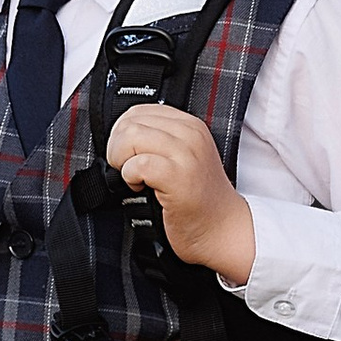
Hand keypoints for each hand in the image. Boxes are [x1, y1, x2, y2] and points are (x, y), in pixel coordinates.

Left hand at [104, 106, 254, 281]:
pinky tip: (140, 188)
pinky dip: (129, 177)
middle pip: (129, 123)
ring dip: (121, 161)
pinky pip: (138, 164)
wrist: (223, 229)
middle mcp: (190, 134)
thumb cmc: (198, 200)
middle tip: (127, 170)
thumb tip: (120, 137)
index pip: (137, 111)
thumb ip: (159, 141)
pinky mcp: (178, 177)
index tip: (128, 156)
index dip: (121, 134)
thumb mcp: (183, 158)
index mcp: (189, 125)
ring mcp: (186, 154)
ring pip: (130, 138)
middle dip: (116, 149)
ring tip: (133, 179)